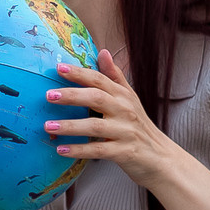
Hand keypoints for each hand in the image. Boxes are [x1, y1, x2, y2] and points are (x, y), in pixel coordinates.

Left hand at [44, 49, 187, 191]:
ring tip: (48, 126)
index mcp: (123, 96)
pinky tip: (61, 150)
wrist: (161, 158)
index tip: (59, 68)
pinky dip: (79, 150)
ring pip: (95, 126)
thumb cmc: (139, 126)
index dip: (80, 73)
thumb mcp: (130, 99)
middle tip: (49, 95)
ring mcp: (125, 132)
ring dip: (70, 126)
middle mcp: (125, 111)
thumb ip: (115, 76)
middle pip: (96, 98)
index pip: (100, 79)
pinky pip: (98, 150)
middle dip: (72, 95)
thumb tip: (103, 52)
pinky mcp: (124, 152)